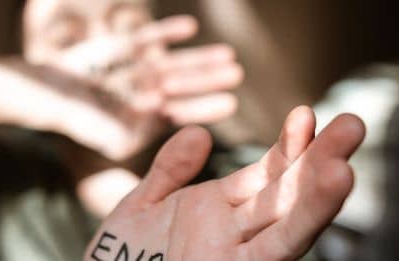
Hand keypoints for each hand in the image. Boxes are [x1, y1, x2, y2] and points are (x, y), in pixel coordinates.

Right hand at [48, 15, 241, 122]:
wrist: (33, 88)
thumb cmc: (59, 111)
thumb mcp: (83, 123)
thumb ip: (105, 129)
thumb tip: (129, 140)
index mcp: (135, 117)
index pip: (175, 113)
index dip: (202, 107)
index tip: (230, 103)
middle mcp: (138, 94)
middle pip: (179, 86)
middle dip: (206, 80)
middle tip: (236, 74)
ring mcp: (131, 70)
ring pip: (169, 63)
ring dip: (196, 58)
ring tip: (227, 53)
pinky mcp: (119, 48)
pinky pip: (146, 39)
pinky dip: (165, 33)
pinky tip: (189, 28)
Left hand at [84, 106, 364, 260]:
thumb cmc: (120, 257)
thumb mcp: (142, 205)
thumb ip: (169, 170)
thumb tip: (200, 131)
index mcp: (213, 209)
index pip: (261, 173)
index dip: (286, 146)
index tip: (304, 114)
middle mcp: (232, 231)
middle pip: (286, 193)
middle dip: (319, 160)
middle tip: (353, 124)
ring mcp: (235, 254)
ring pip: (289, 222)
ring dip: (320, 194)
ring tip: (346, 162)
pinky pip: (274, 249)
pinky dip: (301, 222)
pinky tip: (327, 192)